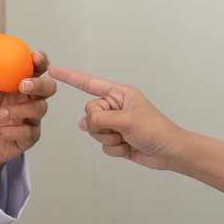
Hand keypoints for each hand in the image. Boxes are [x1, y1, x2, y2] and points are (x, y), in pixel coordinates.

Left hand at [0, 48, 55, 169]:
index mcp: (18, 82)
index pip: (37, 68)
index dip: (41, 60)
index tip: (35, 57)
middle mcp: (28, 98)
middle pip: (49, 87)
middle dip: (39, 84)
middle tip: (22, 85)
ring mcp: (30, 118)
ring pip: (39, 110)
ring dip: (20, 110)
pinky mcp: (28, 138)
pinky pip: (28, 133)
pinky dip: (11, 131)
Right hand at [48, 67, 183, 169]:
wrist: (170, 152)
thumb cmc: (156, 130)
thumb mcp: (126, 120)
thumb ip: (101, 119)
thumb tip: (84, 123)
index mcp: (119, 94)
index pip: (89, 84)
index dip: (70, 77)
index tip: (53, 71)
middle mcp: (115, 106)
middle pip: (89, 113)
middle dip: (102, 125)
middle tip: (120, 129)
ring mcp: (115, 123)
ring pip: (94, 131)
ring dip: (109, 139)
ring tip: (127, 139)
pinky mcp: (116, 139)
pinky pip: (102, 144)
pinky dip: (114, 149)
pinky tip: (129, 147)